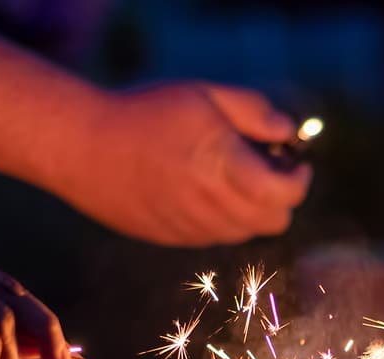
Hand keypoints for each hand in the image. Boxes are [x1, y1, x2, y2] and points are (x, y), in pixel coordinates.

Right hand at [63, 83, 312, 245]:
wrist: (83, 148)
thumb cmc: (145, 114)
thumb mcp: (204, 94)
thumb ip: (254, 112)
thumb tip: (287, 131)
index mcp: (226, 169)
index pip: (287, 196)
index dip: (300, 179)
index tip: (294, 162)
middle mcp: (213, 207)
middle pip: (273, 222)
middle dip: (279, 198)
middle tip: (265, 169)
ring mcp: (191, 229)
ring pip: (243, 232)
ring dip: (249, 209)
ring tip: (228, 175)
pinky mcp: (171, 239)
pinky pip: (213, 237)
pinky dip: (220, 218)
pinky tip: (198, 187)